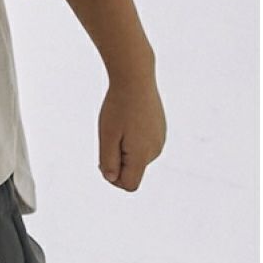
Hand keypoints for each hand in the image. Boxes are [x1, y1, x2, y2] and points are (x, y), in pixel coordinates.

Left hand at [97, 75, 166, 191]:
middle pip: (133, 170)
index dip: (113, 178)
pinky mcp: (160, 129)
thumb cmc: (118, 106)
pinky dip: (133, 137)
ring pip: (137, 156)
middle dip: (118, 159)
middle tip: (108, 134)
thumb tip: (112, 178)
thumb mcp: (107, 134)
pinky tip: (128, 118)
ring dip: (125, 147)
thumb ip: (109, 160)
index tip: (103, 158)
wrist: (135, 78)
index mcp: (143, 155)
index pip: (129, 184)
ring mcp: (160, 139)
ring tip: (119, 123)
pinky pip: (144, 143)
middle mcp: (155, 151)